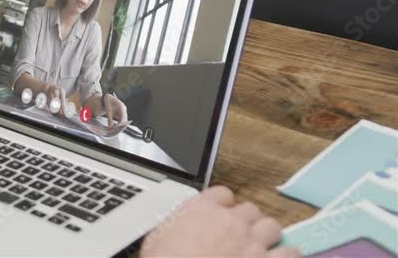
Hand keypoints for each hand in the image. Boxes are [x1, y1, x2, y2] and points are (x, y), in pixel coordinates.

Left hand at [89, 92, 127, 126]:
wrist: (107, 97)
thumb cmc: (108, 103)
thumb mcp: (108, 111)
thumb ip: (110, 120)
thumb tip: (110, 128)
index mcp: (121, 107)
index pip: (123, 118)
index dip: (120, 124)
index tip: (116, 129)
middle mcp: (124, 109)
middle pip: (124, 119)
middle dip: (121, 126)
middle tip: (116, 131)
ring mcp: (123, 110)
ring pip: (123, 119)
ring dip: (120, 124)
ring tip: (115, 129)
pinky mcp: (122, 112)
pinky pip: (122, 118)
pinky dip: (119, 122)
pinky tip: (115, 126)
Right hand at [141, 186, 299, 257]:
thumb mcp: (156, 239)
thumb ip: (173, 227)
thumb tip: (173, 230)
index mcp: (202, 209)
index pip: (223, 195)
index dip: (223, 206)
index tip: (222, 216)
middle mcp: (230, 221)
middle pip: (250, 210)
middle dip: (248, 223)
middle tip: (241, 236)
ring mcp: (252, 243)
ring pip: (272, 227)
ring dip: (267, 238)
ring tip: (261, 249)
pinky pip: (291, 253)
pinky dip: (288, 256)